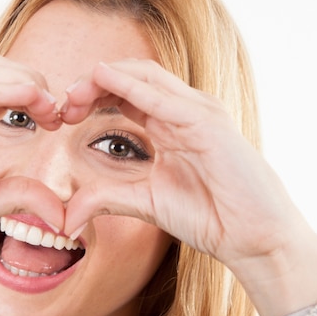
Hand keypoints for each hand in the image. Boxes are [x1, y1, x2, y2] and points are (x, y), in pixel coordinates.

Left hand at [61, 60, 316, 315]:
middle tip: (63, 103)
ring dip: (105, 78)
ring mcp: (198, 113)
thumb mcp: (145, 202)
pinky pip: (165, 99)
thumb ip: (105, 198)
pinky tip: (103, 79)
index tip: (63, 116)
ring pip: (146, 77)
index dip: (90, 96)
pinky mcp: (209, 125)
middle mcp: (183, 111)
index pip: (124, 93)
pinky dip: (132, 86)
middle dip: (92, 83)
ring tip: (74, 93)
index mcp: (168, 124)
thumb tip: (66, 216)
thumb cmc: (209, 216)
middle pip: (131, 77)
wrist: (253, 238)